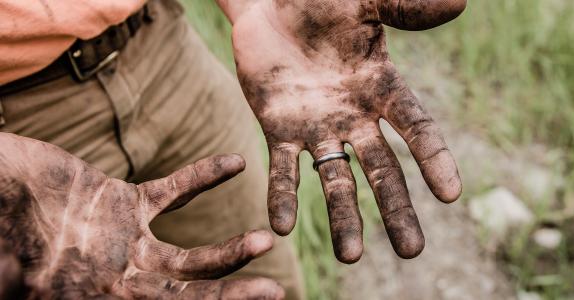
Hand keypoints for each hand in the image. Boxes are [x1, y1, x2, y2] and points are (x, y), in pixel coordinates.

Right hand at [0, 133, 283, 298]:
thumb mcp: (9, 276)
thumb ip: (28, 286)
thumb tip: (46, 294)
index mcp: (99, 298)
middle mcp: (121, 278)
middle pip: (187, 294)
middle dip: (229, 295)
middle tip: (275, 293)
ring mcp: (126, 242)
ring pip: (188, 254)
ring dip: (229, 249)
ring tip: (265, 240)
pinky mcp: (123, 202)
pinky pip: (173, 191)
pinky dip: (203, 177)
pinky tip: (234, 164)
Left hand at [217, 0, 465, 262]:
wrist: (271, 6)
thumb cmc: (322, 2)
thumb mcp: (364, 3)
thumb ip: (405, 8)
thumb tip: (458, 2)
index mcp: (381, 88)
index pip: (416, 128)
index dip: (434, 159)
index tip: (451, 194)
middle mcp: (354, 117)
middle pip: (382, 170)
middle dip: (395, 209)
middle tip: (411, 252)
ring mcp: (317, 128)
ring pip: (334, 179)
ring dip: (342, 217)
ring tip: (349, 257)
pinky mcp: (279, 129)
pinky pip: (282, 168)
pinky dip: (282, 196)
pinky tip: (281, 227)